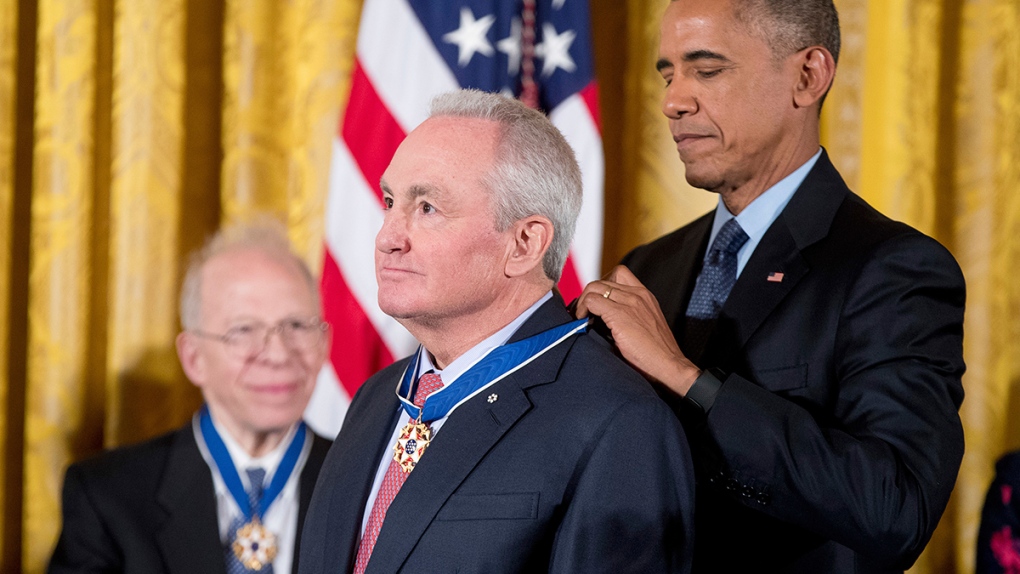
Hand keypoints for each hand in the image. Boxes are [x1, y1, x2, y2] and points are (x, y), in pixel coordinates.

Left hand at [574, 265, 700, 396]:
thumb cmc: (657, 352)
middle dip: (589, 294)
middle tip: (584, 310)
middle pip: (603, 281)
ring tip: (582, 316)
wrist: (669, 365)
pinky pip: (592, 301)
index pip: (618, 274)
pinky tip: (583, 321)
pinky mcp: (620, 314)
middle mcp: (638, 294)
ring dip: (583, 301)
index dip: (602, 287)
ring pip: (594, 288)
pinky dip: (583, 309)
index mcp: (645, 295)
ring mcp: (629, 303)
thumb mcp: (645, 324)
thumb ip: (629, 314)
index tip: (596, 302)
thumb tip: (605, 316)